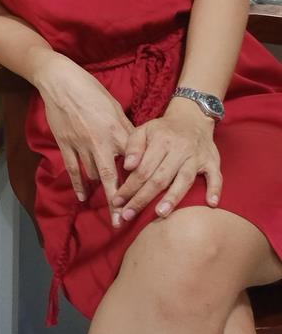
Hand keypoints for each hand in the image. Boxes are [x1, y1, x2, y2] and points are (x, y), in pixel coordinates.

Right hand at [34, 53, 134, 222]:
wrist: (61, 82)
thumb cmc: (91, 91)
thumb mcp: (115, 107)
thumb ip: (126, 130)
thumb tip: (138, 148)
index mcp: (117, 131)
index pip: (133, 162)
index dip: (141, 182)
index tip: (150, 199)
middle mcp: (101, 141)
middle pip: (112, 177)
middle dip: (118, 201)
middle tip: (123, 222)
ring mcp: (81, 144)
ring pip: (94, 174)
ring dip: (102, 190)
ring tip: (111, 209)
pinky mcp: (65, 144)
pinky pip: (73, 169)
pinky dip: (78, 184)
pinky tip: (82, 197)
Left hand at [112, 97, 220, 221]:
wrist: (192, 118)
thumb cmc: (163, 129)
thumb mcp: (144, 130)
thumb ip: (133, 147)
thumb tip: (127, 166)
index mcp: (160, 142)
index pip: (142, 169)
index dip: (129, 187)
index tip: (117, 202)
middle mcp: (179, 150)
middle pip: (160, 178)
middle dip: (142, 198)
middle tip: (128, 215)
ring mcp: (197, 157)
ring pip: (184, 179)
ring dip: (173, 198)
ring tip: (160, 214)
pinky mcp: (212, 162)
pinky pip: (216, 177)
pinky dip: (215, 189)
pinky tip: (211, 203)